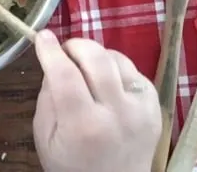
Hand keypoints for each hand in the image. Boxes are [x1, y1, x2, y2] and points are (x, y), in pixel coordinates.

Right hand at [32, 30, 160, 171]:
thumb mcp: (45, 138)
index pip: (65, 75)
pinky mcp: (154, 106)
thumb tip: (53, 64)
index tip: (42, 36)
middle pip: (97, 59)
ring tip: (84, 68)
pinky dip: (115, 68)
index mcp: (83, 126)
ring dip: (95, 56)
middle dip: (75, 45)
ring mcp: (141, 109)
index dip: (50, 51)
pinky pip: (133, 70)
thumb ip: (47, 99)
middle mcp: (116, 114)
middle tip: (64, 50)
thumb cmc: (71, 166)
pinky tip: (106, 82)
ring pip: (117, 59)